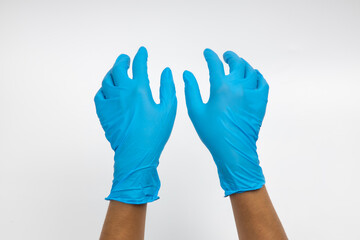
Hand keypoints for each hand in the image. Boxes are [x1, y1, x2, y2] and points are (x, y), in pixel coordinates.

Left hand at [94, 47, 176, 203]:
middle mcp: (122, 92)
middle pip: (118, 68)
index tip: (142, 51)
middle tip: (126, 58)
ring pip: (107, 80)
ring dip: (112, 72)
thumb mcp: (168, 109)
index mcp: (139, 89)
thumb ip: (168, 88)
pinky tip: (108, 90)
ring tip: (117, 71)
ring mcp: (110, 102)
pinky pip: (99, 95)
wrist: (136, 153)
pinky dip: (104, 89)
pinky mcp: (103, 112)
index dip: (141, 56)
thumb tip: (166, 71)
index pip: (139, 65)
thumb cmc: (155, 133)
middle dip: (122, 60)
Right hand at [183, 49, 268, 195]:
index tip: (207, 53)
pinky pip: (262, 82)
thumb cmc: (213, 133)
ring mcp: (252, 93)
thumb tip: (187, 74)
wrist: (234, 149)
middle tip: (226, 56)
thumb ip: (191, 90)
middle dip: (230, 57)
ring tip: (238, 65)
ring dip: (243, 65)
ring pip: (250, 70)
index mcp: (221, 88)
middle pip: (236, 63)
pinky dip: (257, 76)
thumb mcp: (196, 111)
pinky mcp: (260, 102)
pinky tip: (252, 76)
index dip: (210, 56)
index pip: (215, 64)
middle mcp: (238, 87)